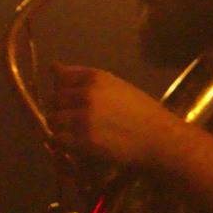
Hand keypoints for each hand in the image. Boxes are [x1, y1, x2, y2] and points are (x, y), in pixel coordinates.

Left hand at [48, 64, 179, 170]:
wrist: (160, 138)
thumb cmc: (141, 112)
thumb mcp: (115, 86)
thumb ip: (83, 77)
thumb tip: (52, 67)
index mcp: (96, 77)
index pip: (61, 77)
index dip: (63, 91)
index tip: (72, 101)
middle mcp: (87, 94)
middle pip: (53, 99)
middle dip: (60, 110)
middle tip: (75, 121)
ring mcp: (84, 117)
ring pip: (53, 120)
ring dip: (61, 128)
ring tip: (77, 133)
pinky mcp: (84, 140)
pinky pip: (58, 140)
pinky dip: (64, 143)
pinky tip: (78, 144)